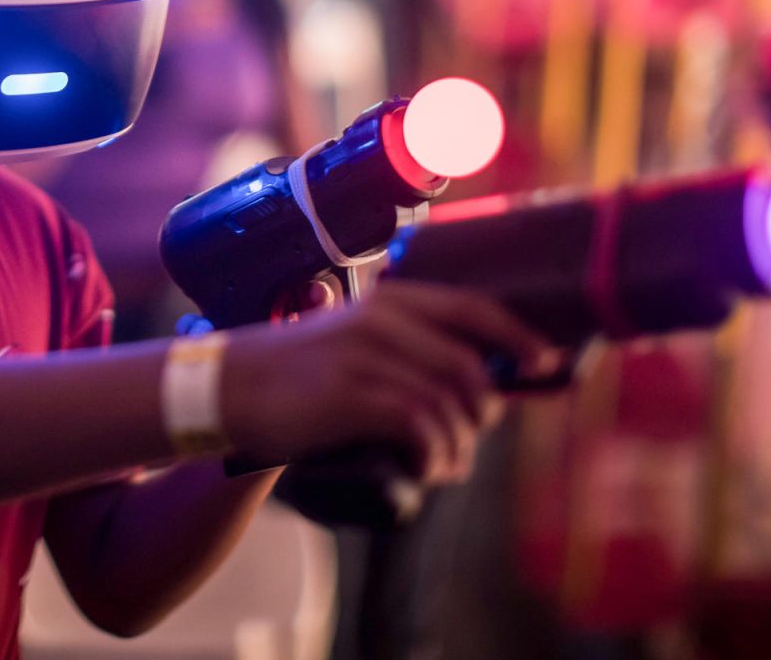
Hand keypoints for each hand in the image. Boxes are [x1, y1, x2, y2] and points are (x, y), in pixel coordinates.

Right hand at [220, 282, 556, 482]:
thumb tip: (470, 384)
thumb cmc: (294, 373)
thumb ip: (402, 349)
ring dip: (457, 446)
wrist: (228, 388)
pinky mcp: (351, 395)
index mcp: (388, 301)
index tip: (542, 362)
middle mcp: (382, 320)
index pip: (472, 308)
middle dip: (481, 412)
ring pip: (447, 403)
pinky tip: (424, 469)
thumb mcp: (351, 341)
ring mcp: (366, 356)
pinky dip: (432, 455)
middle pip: (468, 367)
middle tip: (466, 441)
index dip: (516, 335)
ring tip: (445, 467)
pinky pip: (419, 426)